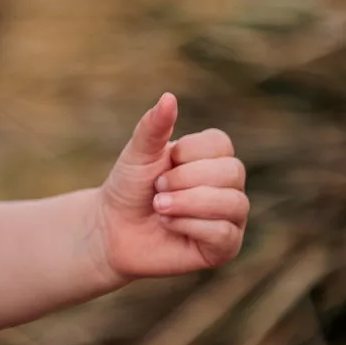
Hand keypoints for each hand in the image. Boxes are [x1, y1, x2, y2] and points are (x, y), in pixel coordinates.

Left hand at [89, 93, 247, 285]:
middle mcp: (229, 185)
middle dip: (186, 179)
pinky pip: (224, 233)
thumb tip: (168, 97)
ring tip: (160, 207)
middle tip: (158, 188)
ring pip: (233, 203)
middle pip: (232, 172)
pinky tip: (168, 224)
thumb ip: (153, 126)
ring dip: (188, 203)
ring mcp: (230, 217)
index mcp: (213, 157)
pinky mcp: (224, 247)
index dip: (188, 153)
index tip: (164, 162)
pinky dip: (190, 225)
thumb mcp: (138, 153)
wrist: (112, 229)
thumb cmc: (130, 188)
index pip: (221, 144)